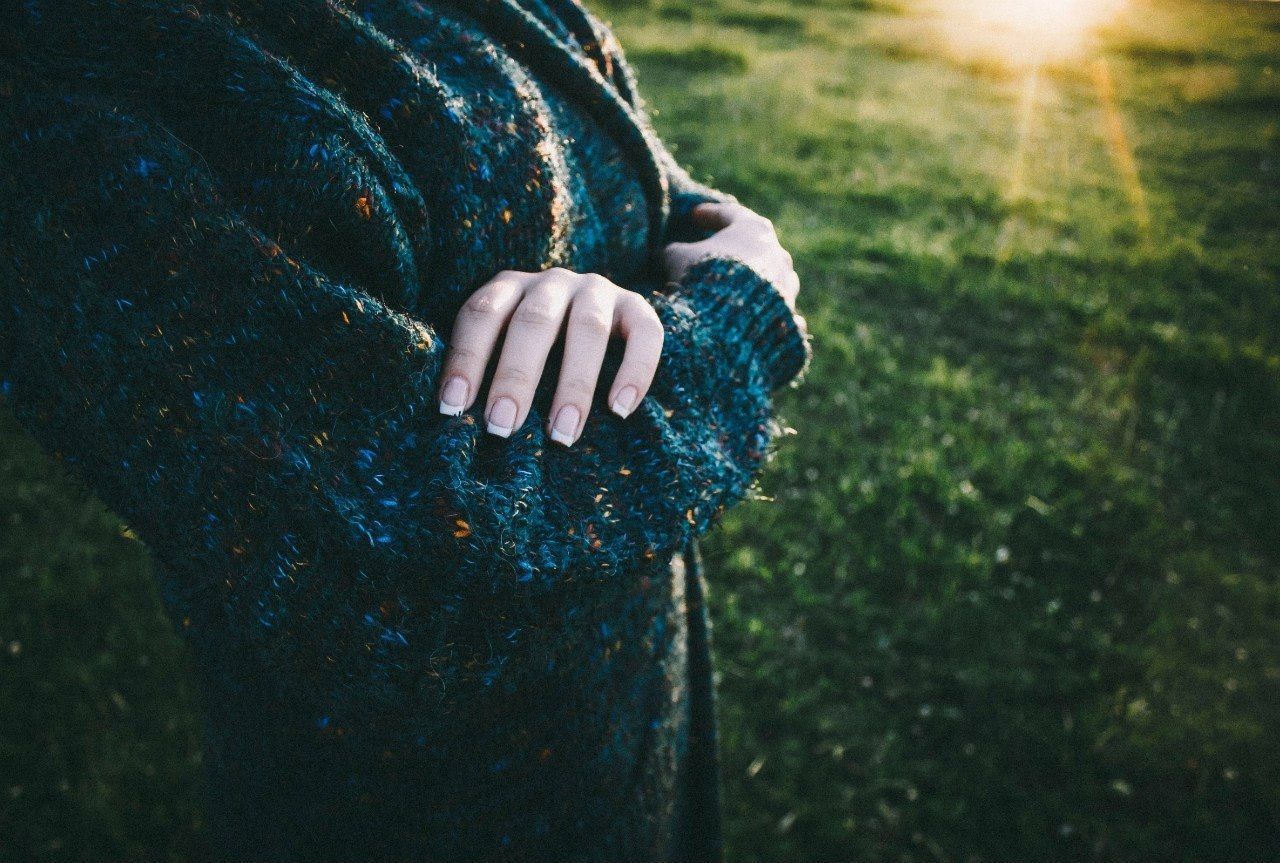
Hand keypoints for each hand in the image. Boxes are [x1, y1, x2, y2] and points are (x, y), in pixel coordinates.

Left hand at [438, 268, 664, 445]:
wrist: (598, 323)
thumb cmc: (536, 355)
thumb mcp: (504, 350)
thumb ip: (489, 370)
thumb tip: (460, 421)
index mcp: (510, 288)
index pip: (482, 314)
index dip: (466, 358)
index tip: (454, 407)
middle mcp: (552, 283)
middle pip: (533, 322)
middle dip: (516, 377)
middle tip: (502, 427)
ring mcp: (598, 291)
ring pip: (588, 329)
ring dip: (574, 384)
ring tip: (562, 434)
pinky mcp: (637, 308)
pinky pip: (645, 334)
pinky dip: (635, 371)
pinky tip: (620, 410)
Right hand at [662, 202, 800, 313]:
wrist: (730, 324)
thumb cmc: (705, 279)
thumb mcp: (678, 259)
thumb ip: (672, 251)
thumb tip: (664, 253)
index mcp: (754, 230)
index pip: (730, 214)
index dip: (709, 214)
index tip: (695, 215)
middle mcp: (777, 254)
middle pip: (756, 244)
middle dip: (735, 248)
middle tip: (718, 251)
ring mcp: (787, 285)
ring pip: (770, 276)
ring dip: (752, 279)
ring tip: (733, 288)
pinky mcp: (787, 314)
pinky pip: (775, 308)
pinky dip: (761, 310)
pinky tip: (752, 320)